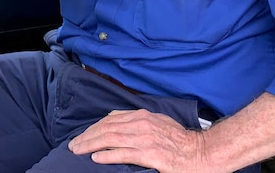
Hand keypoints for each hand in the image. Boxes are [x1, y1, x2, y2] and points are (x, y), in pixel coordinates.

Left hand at [67, 109, 211, 172]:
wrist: (201, 152)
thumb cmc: (179, 140)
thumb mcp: (157, 121)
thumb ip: (137, 119)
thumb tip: (114, 117)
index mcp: (142, 116)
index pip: (110, 120)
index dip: (93, 128)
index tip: (82, 135)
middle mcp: (141, 124)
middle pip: (106, 129)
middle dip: (87, 136)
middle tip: (73, 145)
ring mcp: (145, 139)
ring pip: (111, 139)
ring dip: (91, 145)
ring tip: (78, 150)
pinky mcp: (150, 154)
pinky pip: (123, 153)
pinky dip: (108, 155)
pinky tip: (96, 158)